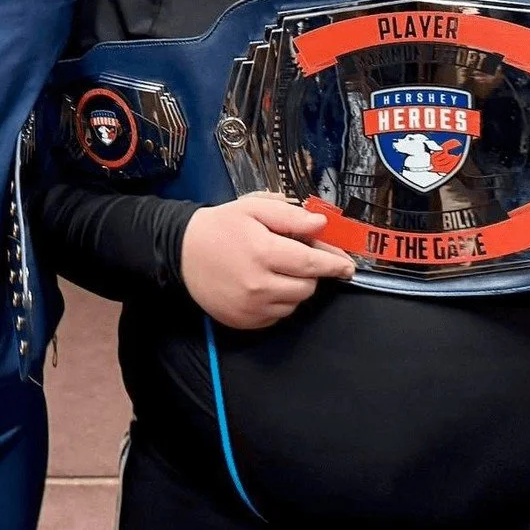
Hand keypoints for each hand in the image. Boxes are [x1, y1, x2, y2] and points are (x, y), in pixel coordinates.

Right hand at [180, 194, 355, 329]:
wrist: (181, 252)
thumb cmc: (220, 226)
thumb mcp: (252, 208)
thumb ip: (289, 215)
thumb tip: (320, 225)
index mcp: (262, 252)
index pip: (311, 263)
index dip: (334, 263)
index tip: (347, 265)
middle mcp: (259, 285)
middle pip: (307, 286)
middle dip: (312, 272)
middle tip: (301, 256)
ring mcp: (251, 308)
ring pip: (294, 303)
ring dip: (296, 287)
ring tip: (278, 268)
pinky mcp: (244, 322)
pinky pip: (278, 316)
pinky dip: (280, 301)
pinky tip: (266, 284)